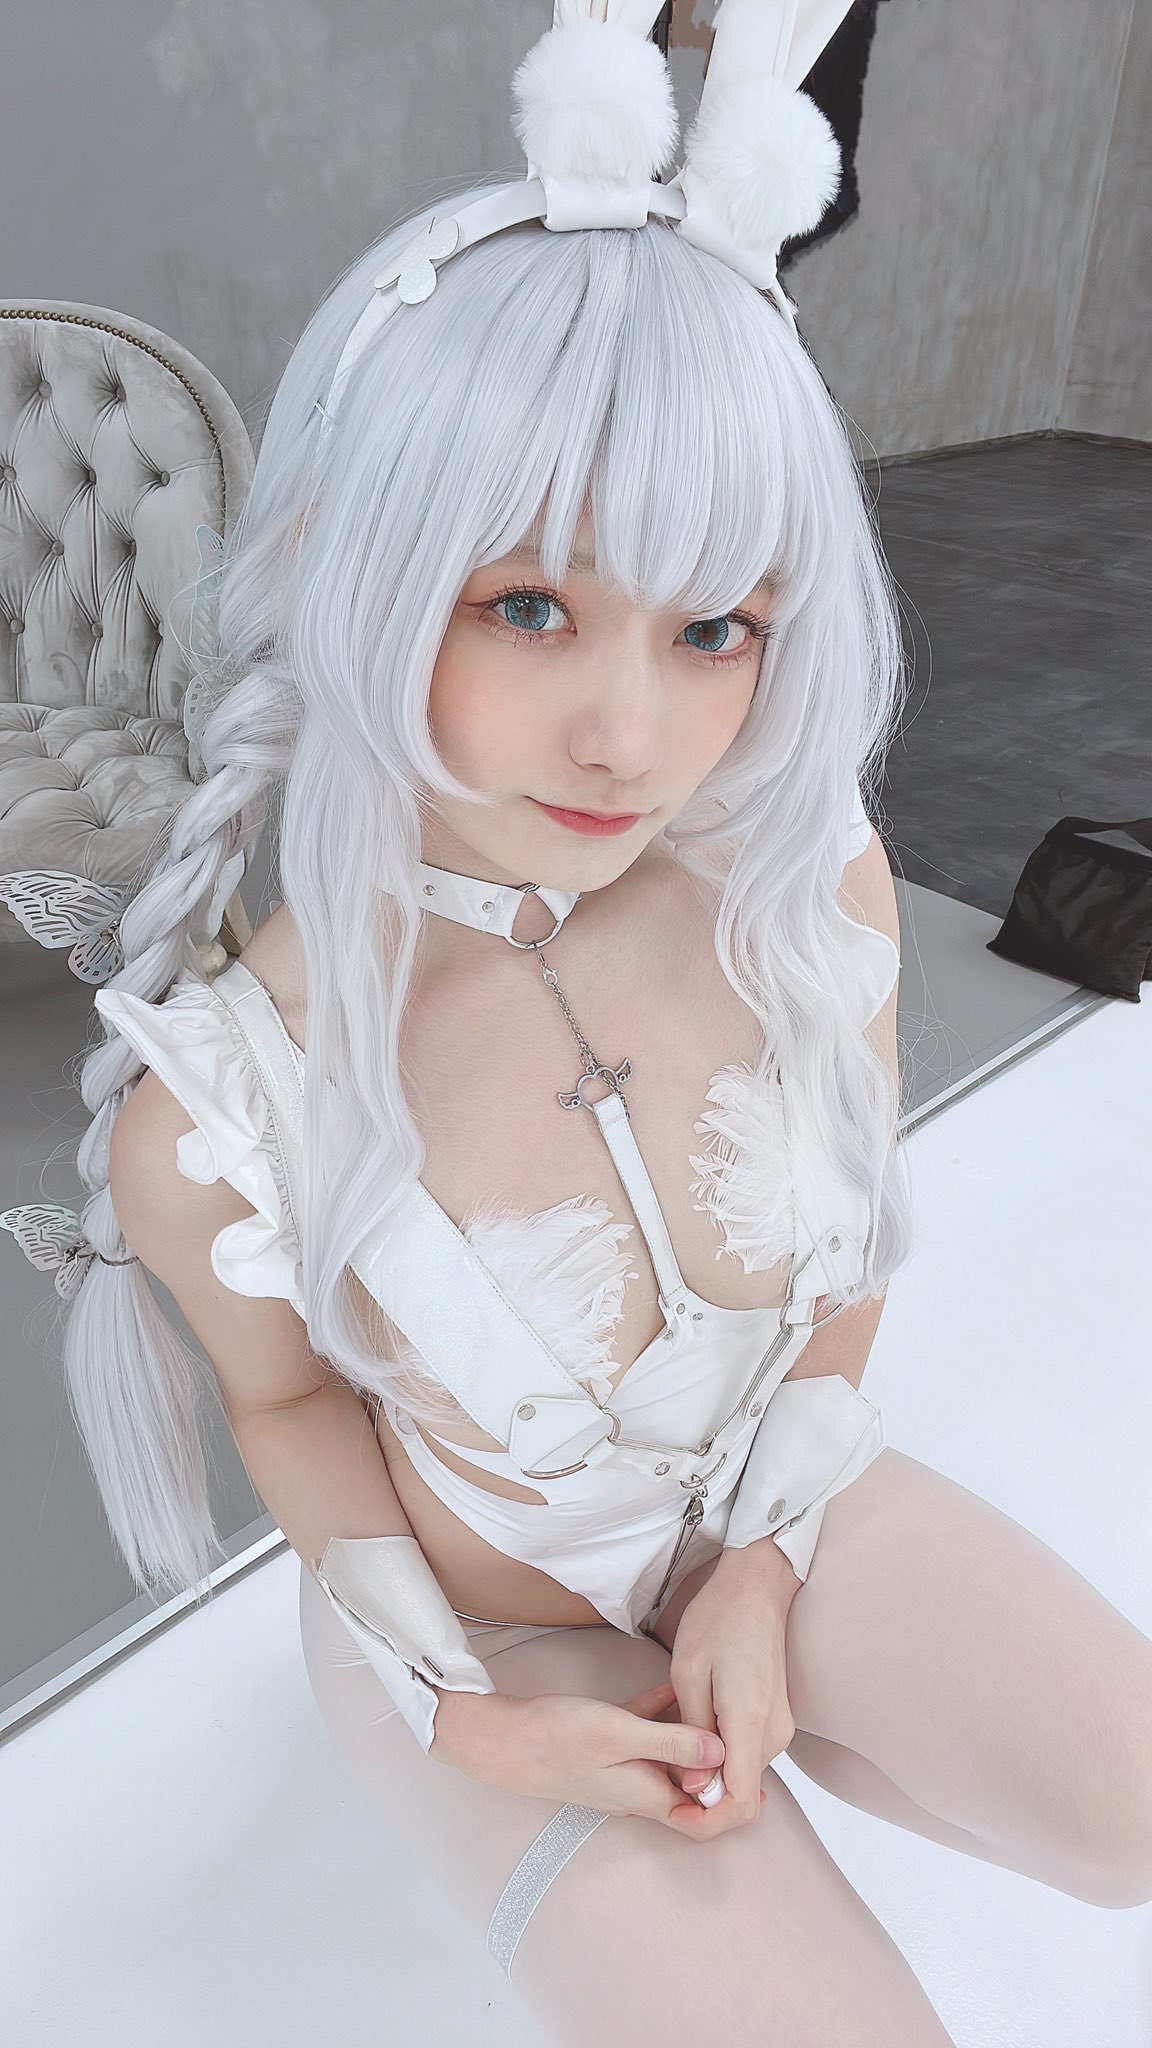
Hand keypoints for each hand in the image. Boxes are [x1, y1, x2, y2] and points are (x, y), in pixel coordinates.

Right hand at [430, 1681, 734, 1833]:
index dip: (735, 1797)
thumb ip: (673, 1741)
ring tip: (718, 1698)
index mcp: (649, 1795)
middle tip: (742, 1719)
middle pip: (695, 1783)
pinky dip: (662, 1715)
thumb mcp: (619, 1734)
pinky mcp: (606, 1748)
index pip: (707, 1815)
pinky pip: (645, 1734)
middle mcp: (640, 1790)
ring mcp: (623, 1770)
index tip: (753, 1759)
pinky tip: (673, 1685)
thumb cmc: (556, 1738)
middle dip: (721, 1757)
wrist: (501, 1740)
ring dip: (693, 1731)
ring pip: (671, 1754)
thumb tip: (725, 1751)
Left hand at [664, 1545, 798, 1836]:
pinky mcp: (777, 1719)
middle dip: (702, 1798)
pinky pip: (749, 1753)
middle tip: (660, 1776)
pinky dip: (722, 1756)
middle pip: (742, 1793)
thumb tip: (694, 1788)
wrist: (757, 1587)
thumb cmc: (717, 1620)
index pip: (741, 1801)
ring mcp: (780, 1726)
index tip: (676, 1815)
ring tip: (671, 1745)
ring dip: (710, 1773)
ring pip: (744, 1774)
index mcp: (749, 1721)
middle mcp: (773, 1732)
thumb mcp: (687, 1673)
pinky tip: (693, 1731)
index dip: (707, 1822)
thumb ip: (690, 1735)